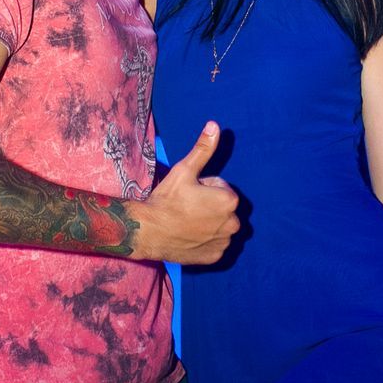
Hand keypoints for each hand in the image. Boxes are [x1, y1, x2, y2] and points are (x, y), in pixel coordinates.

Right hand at [133, 121, 239, 263]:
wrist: (148, 231)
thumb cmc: (166, 200)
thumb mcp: (185, 170)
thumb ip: (203, 149)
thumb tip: (215, 125)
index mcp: (229, 200)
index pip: (220, 187)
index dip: (203, 187)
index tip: (188, 193)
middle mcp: (233, 223)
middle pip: (222, 207)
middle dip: (208, 205)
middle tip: (186, 207)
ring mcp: (224, 242)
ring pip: (219, 226)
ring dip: (208, 223)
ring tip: (186, 222)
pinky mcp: (215, 257)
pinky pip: (214, 244)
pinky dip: (205, 241)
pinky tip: (188, 236)